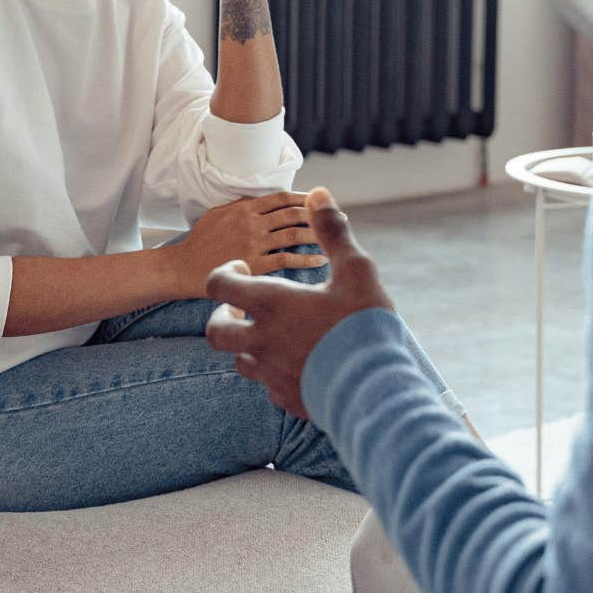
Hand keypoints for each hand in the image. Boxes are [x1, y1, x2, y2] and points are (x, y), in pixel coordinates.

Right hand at [170, 192, 325, 298]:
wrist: (182, 267)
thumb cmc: (201, 240)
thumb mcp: (219, 213)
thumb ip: (244, 207)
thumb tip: (268, 203)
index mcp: (245, 206)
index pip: (282, 197)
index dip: (306, 198)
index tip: (322, 200)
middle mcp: (252, 222)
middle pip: (293, 214)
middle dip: (319, 215)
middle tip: (341, 218)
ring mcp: (254, 243)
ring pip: (293, 234)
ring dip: (318, 235)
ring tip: (334, 239)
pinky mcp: (254, 265)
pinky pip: (286, 259)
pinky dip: (307, 259)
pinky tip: (321, 260)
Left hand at [205, 187, 394, 418]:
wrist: (376, 390)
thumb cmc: (364, 325)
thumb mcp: (355, 270)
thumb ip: (332, 232)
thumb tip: (318, 194)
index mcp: (271, 305)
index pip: (219, 285)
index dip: (224, 273)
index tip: (243, 268)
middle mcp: (261, 341)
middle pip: (216, 331)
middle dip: (222, 315)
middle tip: (243, 307)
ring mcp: (271, 374)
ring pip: (239, 360)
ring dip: (248, 345)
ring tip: (273, 335)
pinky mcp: (286, 399)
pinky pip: (267, 385)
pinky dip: (274, 372)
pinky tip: (297, 364)